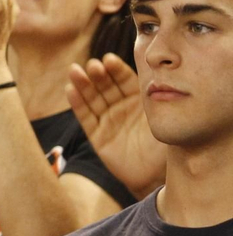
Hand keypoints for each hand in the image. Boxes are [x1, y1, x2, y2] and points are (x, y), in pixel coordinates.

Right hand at [66, 54, 164, 198]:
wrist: (156, 176)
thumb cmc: (166, 146)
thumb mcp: (163, 117)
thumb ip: (155, 96)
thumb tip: (156, 71)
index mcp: (140, 101)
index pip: (126, 80)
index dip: (116, 70)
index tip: (109, 60)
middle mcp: (122, 108)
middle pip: (107, 86)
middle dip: (98, 75)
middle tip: (93, 66)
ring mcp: (109, 121)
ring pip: (93, 98)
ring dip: (83, 84)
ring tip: (75, 71)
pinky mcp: (97, 136)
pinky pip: (86, 118)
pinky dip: (77, 104)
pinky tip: (70, 90)